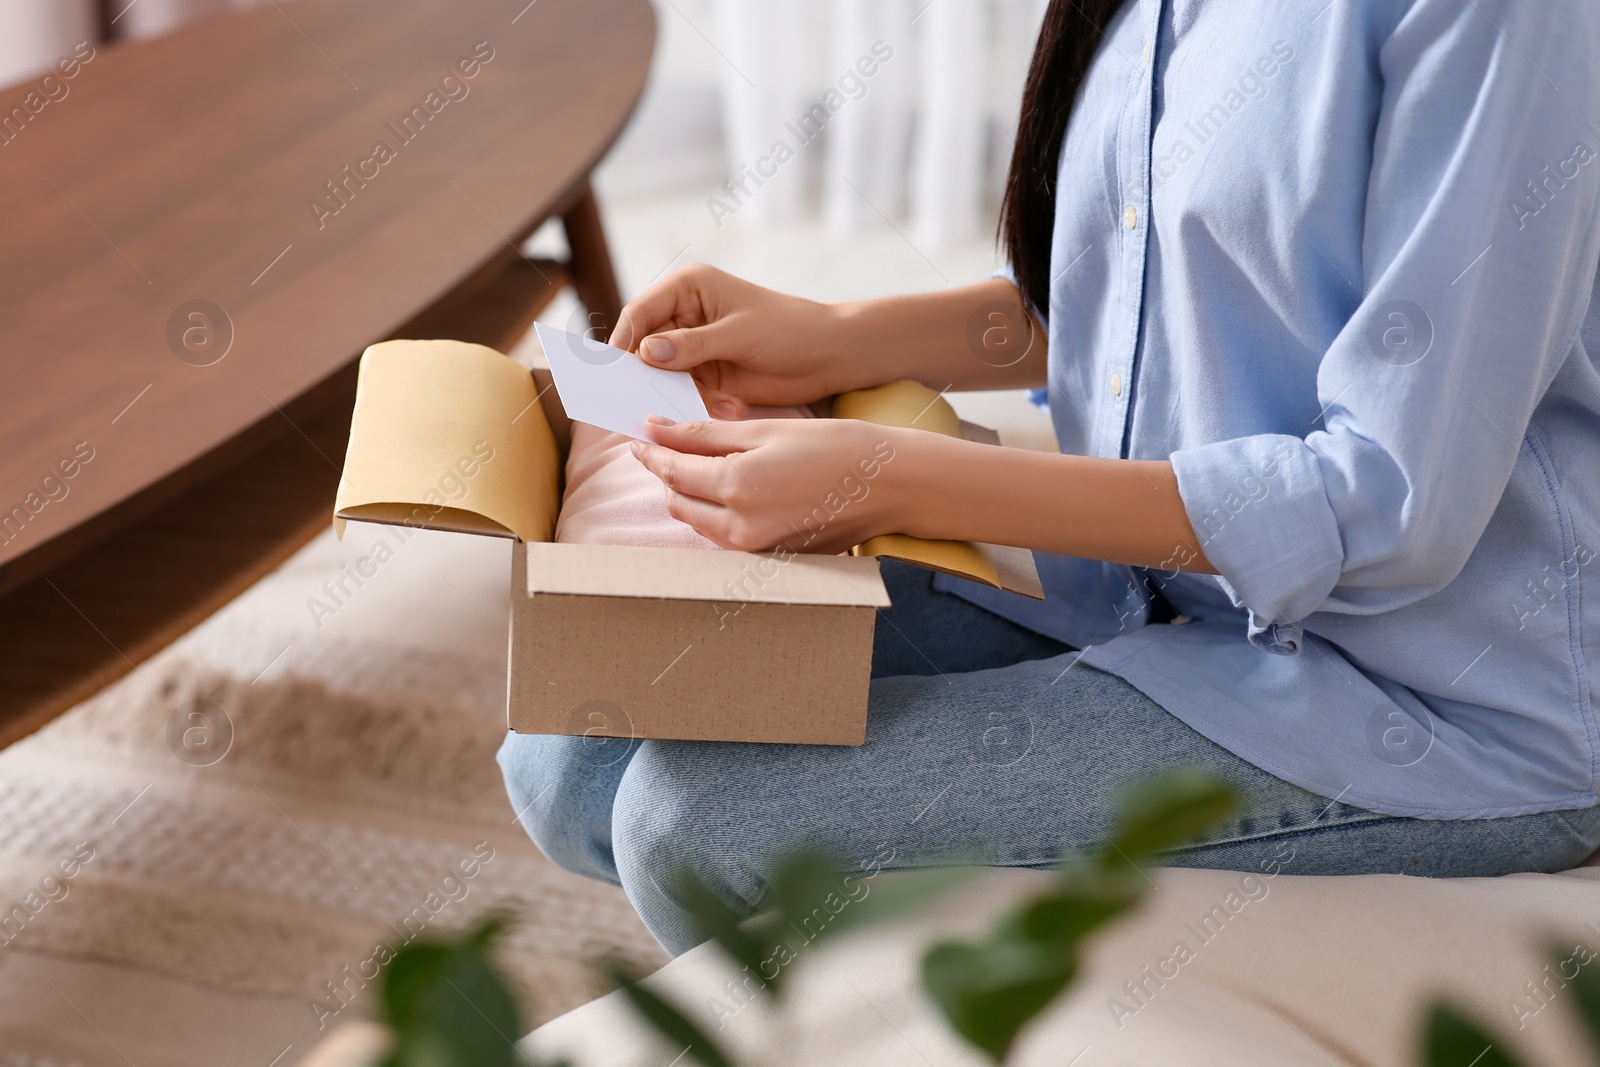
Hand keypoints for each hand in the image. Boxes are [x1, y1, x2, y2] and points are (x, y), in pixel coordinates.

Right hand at [610, 265, 857, 414]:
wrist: (827, 356)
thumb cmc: (788, 329)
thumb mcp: (738, 333)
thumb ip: (691, 345)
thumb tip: (646, 353)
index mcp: (687, 289)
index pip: (640, 313)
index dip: (624, 341)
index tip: (615, 371)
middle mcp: (683, 317)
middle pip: (643, 347)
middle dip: (642, 374)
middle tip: (633, 400)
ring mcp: (693, 349)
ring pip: (660, 376)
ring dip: (672, 394)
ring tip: (692, 406)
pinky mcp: (705, 376)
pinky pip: (684, 394)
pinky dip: (696, 404)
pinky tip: (722, 409)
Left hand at [630, 415, 905, 553]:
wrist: (890, 484)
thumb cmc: (835, 447)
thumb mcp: (766, 429)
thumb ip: (706, 433)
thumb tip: (657, 429)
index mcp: (737, 487)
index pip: (672, 471)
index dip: (652, 452)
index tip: (640, 437)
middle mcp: (740, 526)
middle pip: (679, 502)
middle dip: (666, 475)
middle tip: (664, 448)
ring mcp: (756, 548)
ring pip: (699, 523)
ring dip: (689, 496)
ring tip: (694, 465)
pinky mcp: (771, 558)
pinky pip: (726, 536)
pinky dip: (716, 513)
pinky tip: (728, 489)